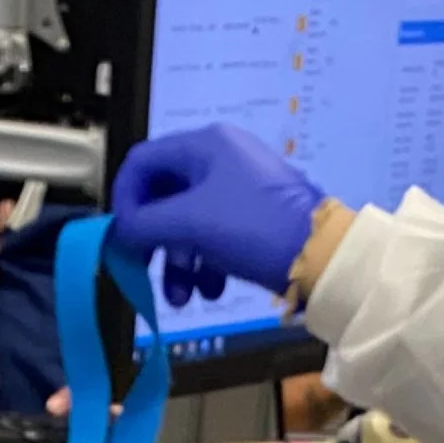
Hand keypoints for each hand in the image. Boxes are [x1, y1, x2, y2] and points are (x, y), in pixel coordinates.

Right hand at [109, 125, 322, 311]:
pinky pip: (211, 238)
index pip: (143, 162)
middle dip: (153, 242)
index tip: (122, 236)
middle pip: (163, 198)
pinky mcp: (249, 219)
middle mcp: (219, 159)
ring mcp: (236, 189)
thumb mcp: (191, 223)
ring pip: (186, 224)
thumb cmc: (253, 228)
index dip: (125, 200)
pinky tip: (212, 289)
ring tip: (182, 297)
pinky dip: (204, 266)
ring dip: (177, 264)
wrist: (321, 256)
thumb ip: (146, 224)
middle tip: (144, 271)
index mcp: (204, 146)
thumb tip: (122, 230)